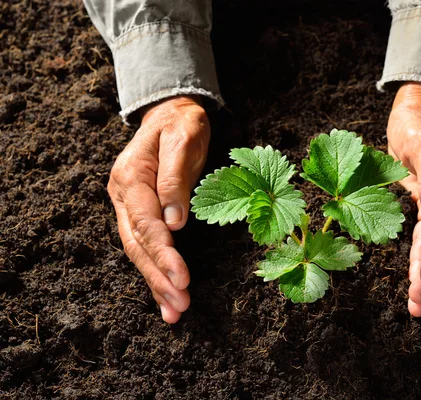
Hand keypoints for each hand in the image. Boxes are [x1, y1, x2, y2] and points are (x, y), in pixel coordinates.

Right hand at [108, 96, 209, 323]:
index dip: (163, 252)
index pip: (146, 222)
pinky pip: (145, 247)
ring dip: (156, 282)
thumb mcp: (183, 140)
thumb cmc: (181, 124)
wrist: (171, 113)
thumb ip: (175, 179)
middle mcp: (123, 196)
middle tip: (180, 305)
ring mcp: (128, 207)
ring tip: (174, 312)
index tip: (181, 277)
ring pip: (138, 252)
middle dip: (159, 277)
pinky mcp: (140, 214)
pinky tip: (166, 297)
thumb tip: (174, 222)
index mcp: (130, 177)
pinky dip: (156, 272)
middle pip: (138, 244)